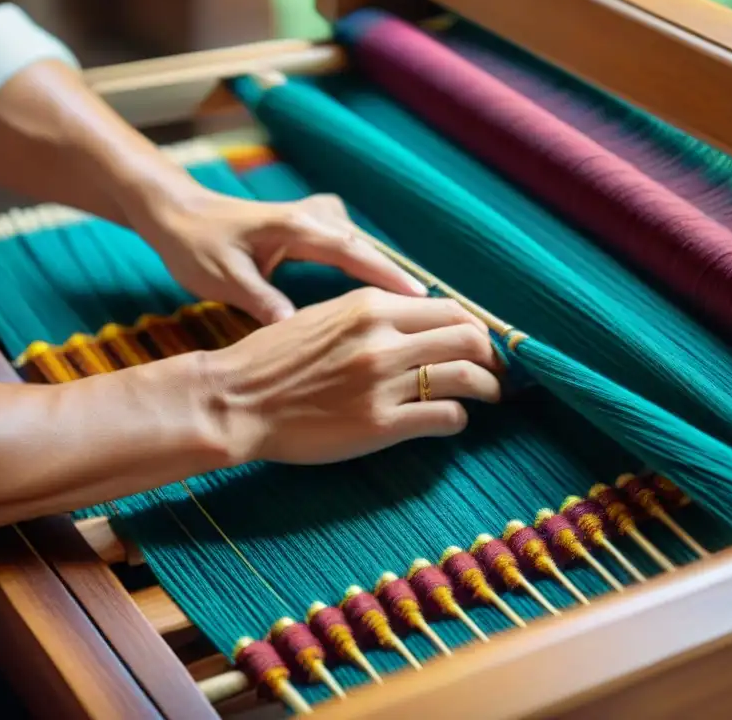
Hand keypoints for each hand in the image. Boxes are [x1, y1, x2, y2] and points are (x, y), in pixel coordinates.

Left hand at [135, 187, 427, 324]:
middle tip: (436, 317)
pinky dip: (369, 273)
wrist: (178, 213)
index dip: (390, 279)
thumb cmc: (196, 245)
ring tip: (419, 316)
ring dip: (387, 280)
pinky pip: (352, 250)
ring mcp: (316, 217)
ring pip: (364, 250)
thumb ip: (261, 301)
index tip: (423, 303)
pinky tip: (381, 303)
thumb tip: (295, 328)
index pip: (356, 253)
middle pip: (370, 251)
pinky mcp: (313, 226)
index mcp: (298, 226)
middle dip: (400, 284)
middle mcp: (314, 217)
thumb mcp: (223, 279)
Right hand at [196, 288, 502, 465]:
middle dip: (492, 358)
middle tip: (495, 373)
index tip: (480, 344)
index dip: (476, 328)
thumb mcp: (324, 318)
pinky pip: (445, 417)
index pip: (450, 309)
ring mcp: (383, 382)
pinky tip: (452, 421)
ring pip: (468, 377)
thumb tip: (417, 324)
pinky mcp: (380, 424)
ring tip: (489, 397)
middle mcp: (383, 338)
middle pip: (469, 338)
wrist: (235, 399)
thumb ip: (371, 317)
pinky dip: (458, 419)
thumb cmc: (272, 360)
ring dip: (488, 389)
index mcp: (369, 306)